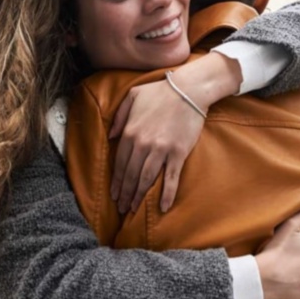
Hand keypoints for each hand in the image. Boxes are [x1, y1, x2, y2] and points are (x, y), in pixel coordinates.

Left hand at [109, 53, 242, 214]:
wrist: (189, 89)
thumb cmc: (160, 90)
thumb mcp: (132, 96)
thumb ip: (119, 116)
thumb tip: (110, 135)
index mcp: (130, 131)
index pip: (120, 163)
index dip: (117, 180)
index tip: (115, 193)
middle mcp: (142, 144)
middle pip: (130, 175)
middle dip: (125, 193)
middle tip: (122, 208)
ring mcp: (160, 150)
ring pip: (146, 179)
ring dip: (139, 196)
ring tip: (134, 209)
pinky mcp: (177, 153)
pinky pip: (170, 178)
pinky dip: (166, 194)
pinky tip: (163, 207)